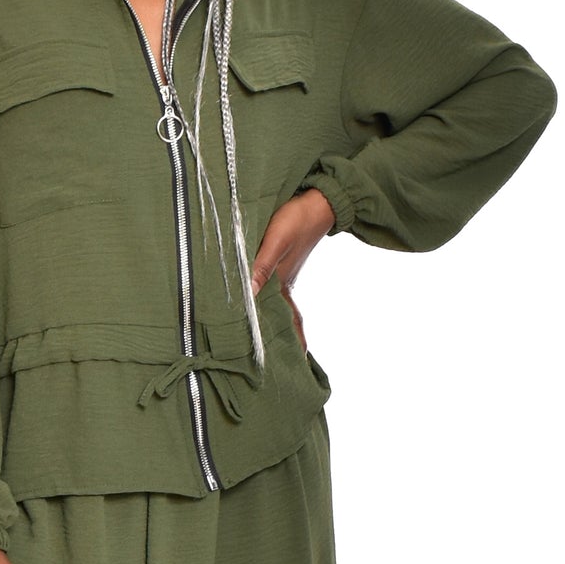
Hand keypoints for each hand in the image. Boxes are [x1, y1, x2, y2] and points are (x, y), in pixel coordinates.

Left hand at [250, 188, 335, 352]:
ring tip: (259, 336)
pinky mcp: (279, 262)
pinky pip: (267, 285)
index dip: (291, 342)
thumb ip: (261, 267)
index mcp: (283, 285)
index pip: (289, 322)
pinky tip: (254, 298)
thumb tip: (247, 294)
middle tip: (270, 359)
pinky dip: (262, 297)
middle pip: (281, 318)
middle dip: (278, 338)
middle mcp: (282, 284)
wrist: (317, 201)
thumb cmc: (296, 220)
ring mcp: (281, 274)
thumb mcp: (276, 242)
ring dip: (267, 318)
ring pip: (273, 303)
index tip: (293, 362)